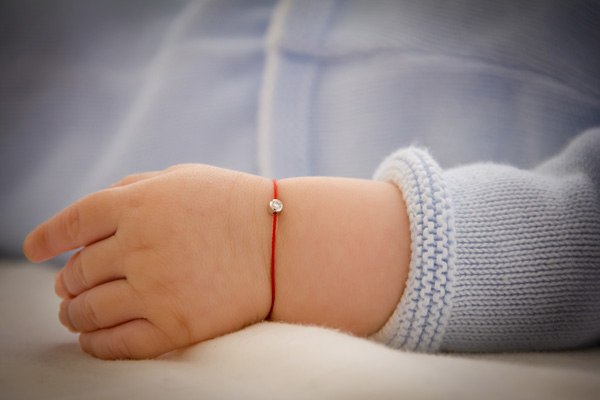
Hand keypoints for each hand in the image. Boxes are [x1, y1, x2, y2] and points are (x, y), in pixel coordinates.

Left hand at [23, 164, 271, 358]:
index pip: (72, 223)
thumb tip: (88, 219)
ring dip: (73, 315)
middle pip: (76, 272)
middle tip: (69, 287)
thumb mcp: (180, 178)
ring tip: (73, 315)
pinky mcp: (174, 326)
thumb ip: (131, 190)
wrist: (283, 243)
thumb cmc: (232, 206)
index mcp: (137, 204)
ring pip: (88, 310)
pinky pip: (116, 344)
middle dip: (67, 281)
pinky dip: (95, 344)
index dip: (45, 237)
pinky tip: (92, 340)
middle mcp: (139, 246)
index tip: (33, 250)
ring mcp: (155, 289)